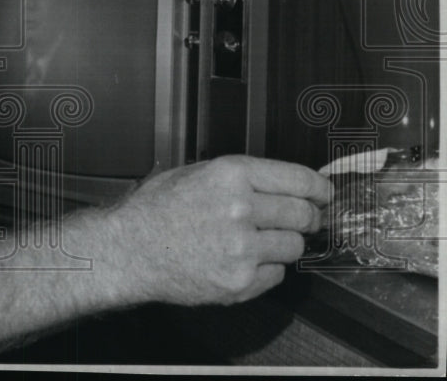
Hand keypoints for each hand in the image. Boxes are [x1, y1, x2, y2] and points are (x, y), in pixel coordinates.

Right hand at [109, 155, 330, 306]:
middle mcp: (240, 209)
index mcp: (230, 175)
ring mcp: (241, 248)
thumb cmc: (154, 211)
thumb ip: (237, 176)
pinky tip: (240, 260)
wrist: (129, 250)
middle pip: (303, 215)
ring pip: (293, 247)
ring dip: (283, 244)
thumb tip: (281, 183)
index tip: (325, 194)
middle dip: (308, 218)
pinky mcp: (239, 281)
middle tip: (302, 220)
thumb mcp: (193, 173)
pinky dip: (265, 269)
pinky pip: (276, 275)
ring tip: (257, 241)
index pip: (299, 180)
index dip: (319, 189)